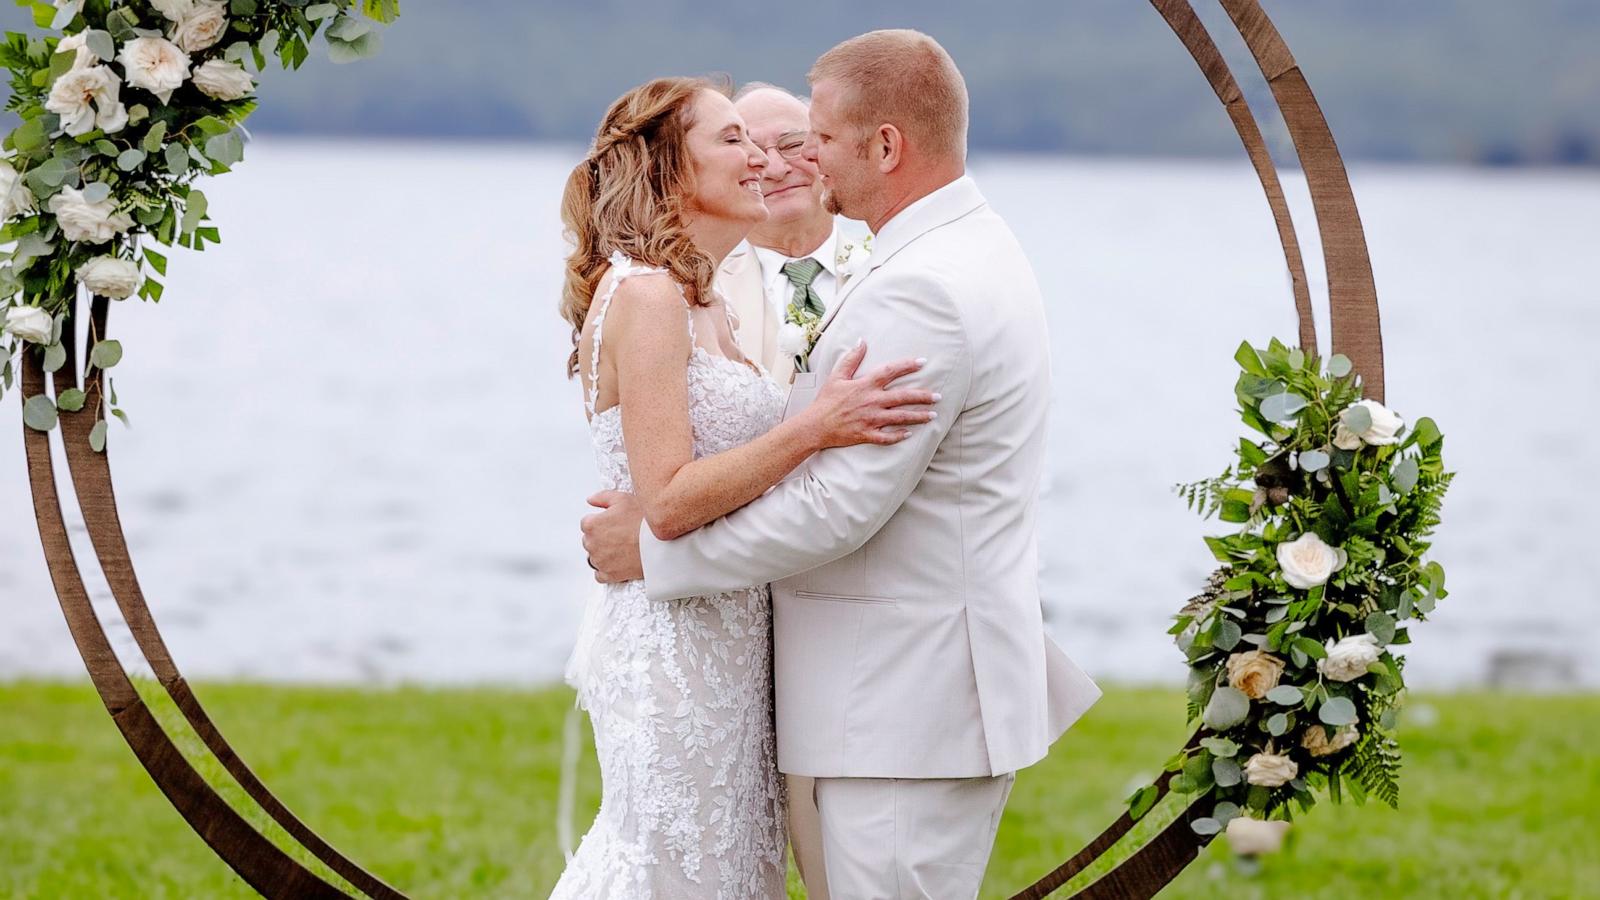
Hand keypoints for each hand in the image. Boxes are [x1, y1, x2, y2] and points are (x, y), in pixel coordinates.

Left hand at [582, 490, 645, 582]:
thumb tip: (591, 500)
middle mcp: (592, 544)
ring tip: (622, 546)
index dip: (601, 521)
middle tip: (620, 534)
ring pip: (595, 557)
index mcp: (592, 525)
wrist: (661, 543)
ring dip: (604, 553)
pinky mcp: (609, 575)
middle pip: (590, 540)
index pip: (587, 523)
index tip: (612, 523)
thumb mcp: (623, 499)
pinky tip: (618, 561)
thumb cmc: (643, 522)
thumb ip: (602, 497)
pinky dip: (607, 569)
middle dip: (602, 537)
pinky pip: (600, 574)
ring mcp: (600, 561)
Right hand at [804, 340, 939, 448]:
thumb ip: (851, 358)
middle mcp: (872, 401)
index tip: (923, 363)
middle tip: (938, 396)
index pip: (891, 371)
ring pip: (900, 418)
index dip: (908, 366)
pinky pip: (887, 437)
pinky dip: (899, 436)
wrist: (815, 425)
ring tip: (933, 416)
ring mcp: (871, 419)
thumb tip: (862, 341)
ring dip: (918, 417)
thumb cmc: (826, 400)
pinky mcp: (867, 434)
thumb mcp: (837, 376)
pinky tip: (910, 434)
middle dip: (923, 396)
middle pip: (903, 397)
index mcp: (865, 385)